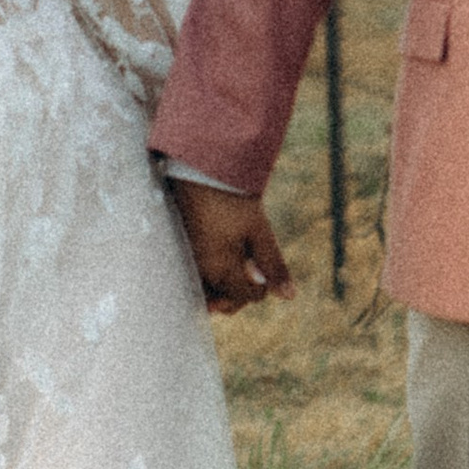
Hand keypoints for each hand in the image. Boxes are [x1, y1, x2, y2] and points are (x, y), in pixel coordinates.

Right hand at [166, 181, 296, 317]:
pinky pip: (195, 272)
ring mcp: (186, 260)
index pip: (246, 297)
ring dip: (223, 283)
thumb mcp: (258, 229)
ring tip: (237, 261)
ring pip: (207, 289)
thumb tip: (290, 296)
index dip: (262, 286)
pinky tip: (220, 251)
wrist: (198, 168)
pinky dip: (210, 271)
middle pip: (223, 300)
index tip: (263, 264)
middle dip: (240, 291)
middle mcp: (199, 271)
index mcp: (220, 270)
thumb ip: (272, 265)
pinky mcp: (179, 247)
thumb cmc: (231, 197)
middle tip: (250, 268)